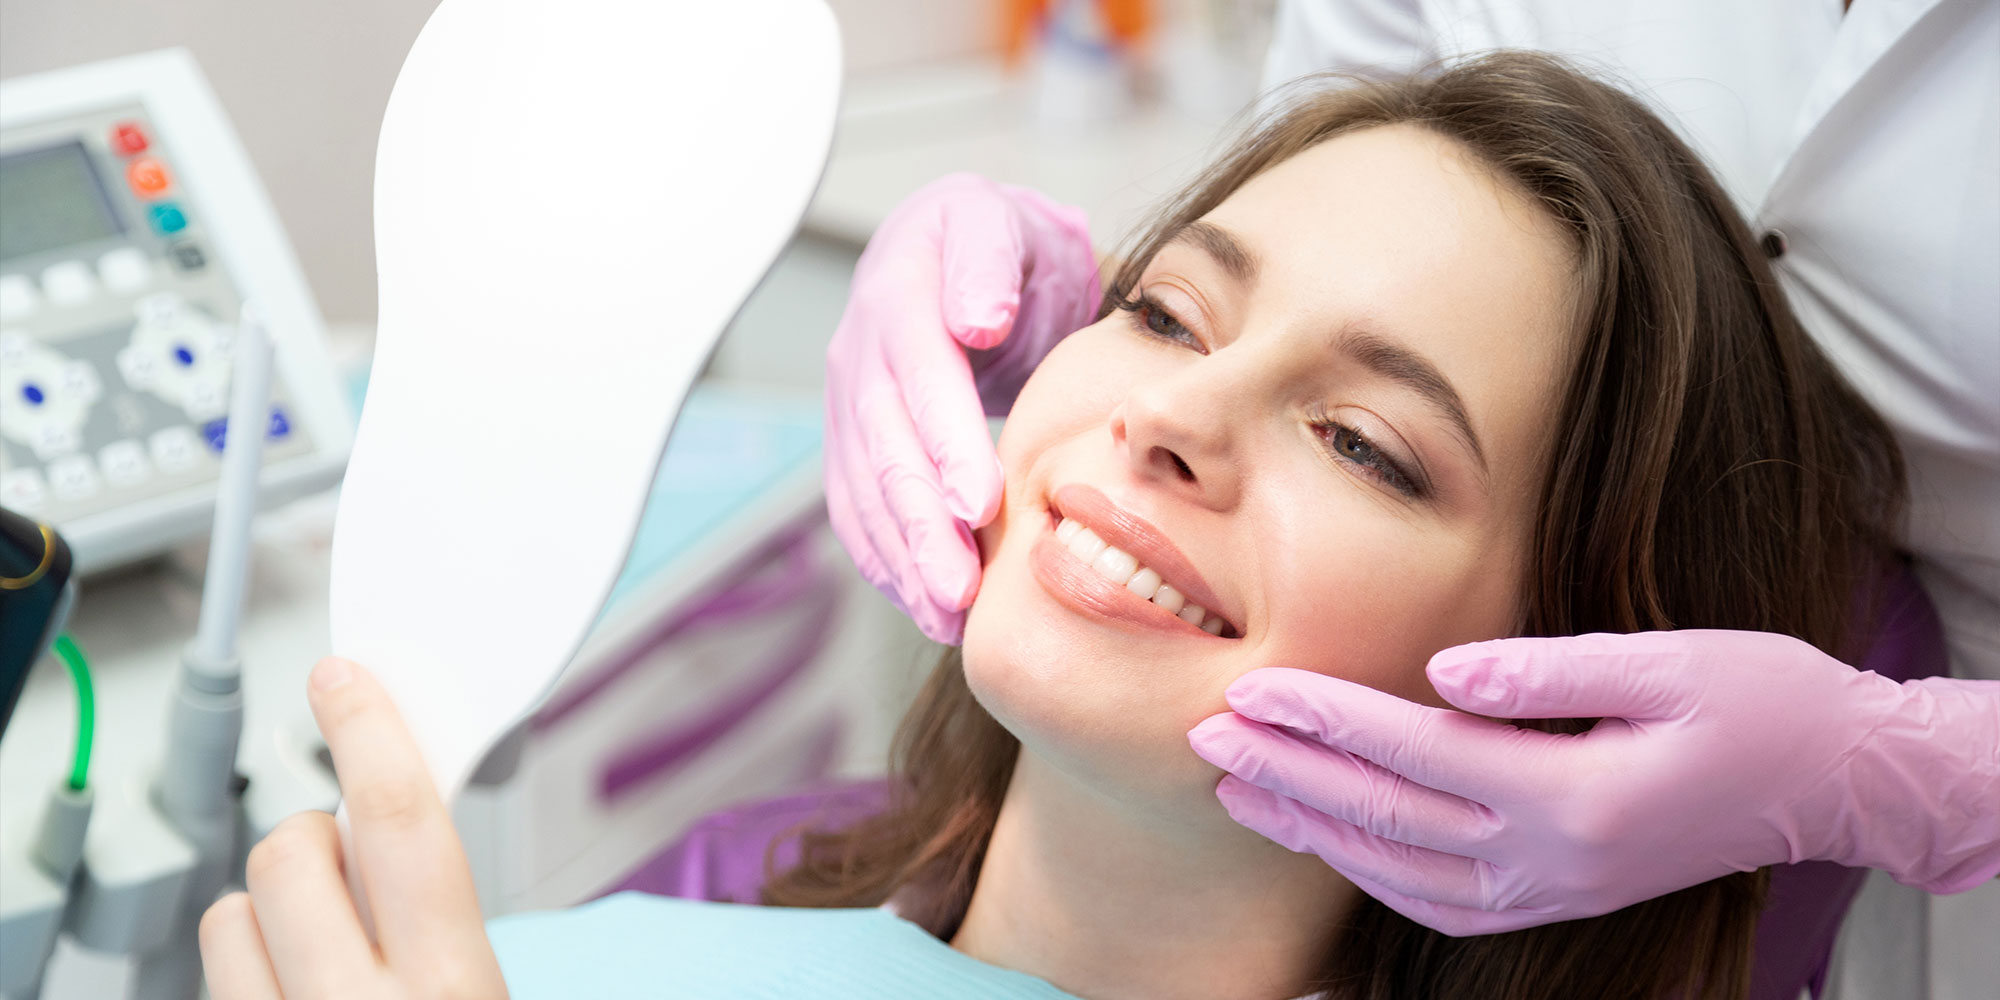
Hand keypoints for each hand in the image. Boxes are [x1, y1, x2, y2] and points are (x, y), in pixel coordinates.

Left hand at [200, 657, 506, 997]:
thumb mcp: (483, 988)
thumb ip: (443, 915)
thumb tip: (391, 818)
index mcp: (451, 987)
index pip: (400, 818)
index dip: (368, 729)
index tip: (343, 681)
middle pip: (293, 851)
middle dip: (313, 839)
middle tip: (349, 877)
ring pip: (229, 911)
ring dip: (268, 911)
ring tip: (316, 949)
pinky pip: (205, 971)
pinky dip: (243, 962)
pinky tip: (287, 986)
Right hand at [824, 173, 1098, 642]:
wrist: (958, 250)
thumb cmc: (995, 242)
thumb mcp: (998, 223)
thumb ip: (986, 262)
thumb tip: (976, 318)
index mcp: (898, 295)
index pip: (918, 375)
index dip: (944, 440)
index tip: (979, 502)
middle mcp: (859, 353)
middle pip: (884, 448)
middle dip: (920, 525)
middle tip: (960, 589)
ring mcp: (848, 402)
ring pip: (865, 491)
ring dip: (903, 560)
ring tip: (947, 616)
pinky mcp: (852, 444)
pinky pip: (859, 511)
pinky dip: (887, 564)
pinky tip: (923, 607)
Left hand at [1189, 630, 1999, 935]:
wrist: (1830, 779)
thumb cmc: (1758, 700)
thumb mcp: (1669, 662)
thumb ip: (1550, 669)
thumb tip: (1441, 667)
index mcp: (1576, 796)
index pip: (1415, 753)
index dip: (1327, 719)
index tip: (1253, 687)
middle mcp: (1553, 859)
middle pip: (1388, 817)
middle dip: (1288, 773)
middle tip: (1205, 735)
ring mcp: (1553, 891)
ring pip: (1399, 870)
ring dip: (1310, 827)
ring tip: (1237, 784)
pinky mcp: (1557, 896)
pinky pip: (1439, 902)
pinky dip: (1369, 872)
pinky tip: (1324, 839)